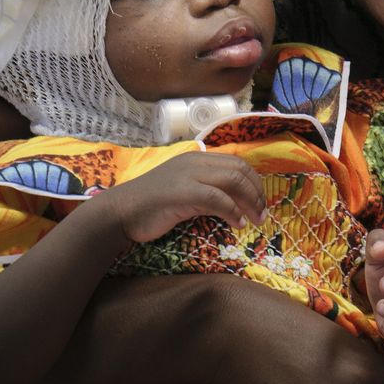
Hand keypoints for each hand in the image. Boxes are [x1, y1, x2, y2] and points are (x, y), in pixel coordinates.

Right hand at [104, 151, 266, 243]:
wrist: (121, 212)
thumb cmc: (151, 206)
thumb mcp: (184, 190)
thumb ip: (207, 189)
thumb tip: (235, 202)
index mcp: (197, 158)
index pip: (237, 163)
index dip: (254, 182)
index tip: (260, 202)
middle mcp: (195, 162)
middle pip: (240, 170)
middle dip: (257, 192)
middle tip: (263, 214)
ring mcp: (188, 175)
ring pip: (233, 181)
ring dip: (250, 202)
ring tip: (256, 220)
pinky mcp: (182, 192)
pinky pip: (217, 199)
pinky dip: (232, 212)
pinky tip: (237, 224)